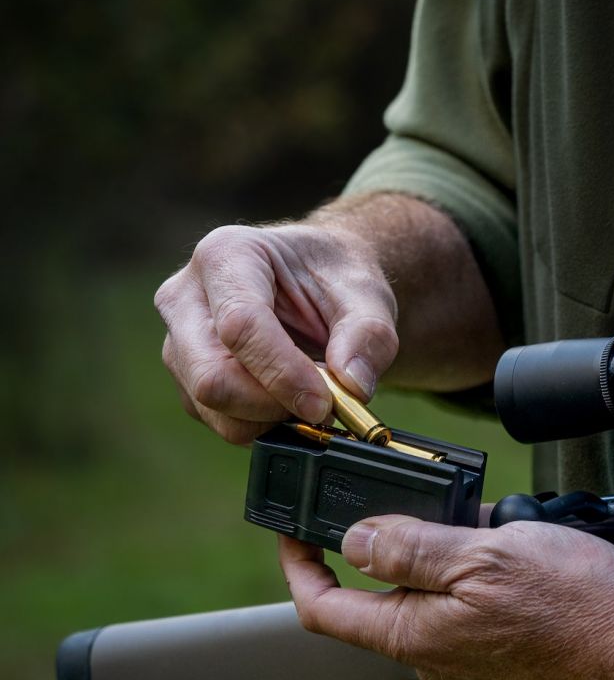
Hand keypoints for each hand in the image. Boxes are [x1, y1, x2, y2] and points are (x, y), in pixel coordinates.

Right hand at [155, 221, 397, 442]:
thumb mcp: (368, 294)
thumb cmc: (336, 279)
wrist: (321, 282)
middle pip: (211, 376)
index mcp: (227, 255)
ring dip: (269, 418)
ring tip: (312, 396)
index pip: (240, 325)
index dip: (283, 373)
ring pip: (210, 406)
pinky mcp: (186, 377)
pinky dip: (262, 424)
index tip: (325, 402)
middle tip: (322, 405)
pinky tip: (291, 401)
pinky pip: (218, 420)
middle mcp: (186, 296)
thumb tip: (353, 387)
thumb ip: (369, 336)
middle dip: (271, 405)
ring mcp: (179, 340)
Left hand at [280, 512, 613, 679]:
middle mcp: (431, 650)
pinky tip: (508, 534)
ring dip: (440, 542)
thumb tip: (355, 538)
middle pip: (376, 592)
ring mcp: (465, 648)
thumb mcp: (481, 555)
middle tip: (412, 493)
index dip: (299, 565)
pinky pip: (464, 594)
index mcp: (412, 635)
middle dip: (388, 538)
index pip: (323, 609)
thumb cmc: (574, 603)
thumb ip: (410, 548)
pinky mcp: (498, 640)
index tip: (295, 526)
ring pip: (426, 587)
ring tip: (479, 513)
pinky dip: (473, 558)